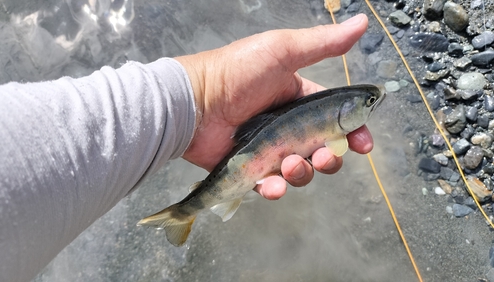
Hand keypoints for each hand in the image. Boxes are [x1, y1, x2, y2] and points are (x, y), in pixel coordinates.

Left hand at [177, 14, 371, 199]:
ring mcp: (268, 150)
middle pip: (321, 150)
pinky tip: (273, 184)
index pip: (333, 119)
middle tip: (324, 157)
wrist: (195, 101)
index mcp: (297, 100)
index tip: (364, 144)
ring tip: (289, 164)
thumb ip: (322, 43)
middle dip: (330, 158)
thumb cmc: (236, 73)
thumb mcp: (282, 51)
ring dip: (302, 173)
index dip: (353, 132)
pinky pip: (270, 186)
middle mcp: (286, 127)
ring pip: (299, 171)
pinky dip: (276, 189)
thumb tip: (361, 22)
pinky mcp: (249, 169)